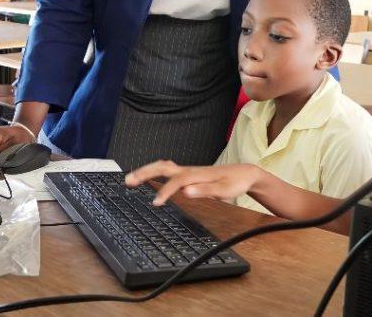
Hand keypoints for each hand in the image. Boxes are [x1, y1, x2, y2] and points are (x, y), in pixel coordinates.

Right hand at [125, 160, 262, 205]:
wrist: (244, 174)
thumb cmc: (234, 182)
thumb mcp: (224, 190)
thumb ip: (205, 191)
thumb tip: (186, 191)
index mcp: (196, 174)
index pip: (175, 181)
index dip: (164, 191)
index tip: (155, 203)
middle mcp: (189, 170)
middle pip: (162, 167)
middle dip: (144, 173)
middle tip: (128, 181)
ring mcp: (188, 171)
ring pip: (163, 167)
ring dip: (146, 171)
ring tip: (130, 179)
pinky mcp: (189, 174)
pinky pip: (167, 171)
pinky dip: (154, 173)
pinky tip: (148, 178)